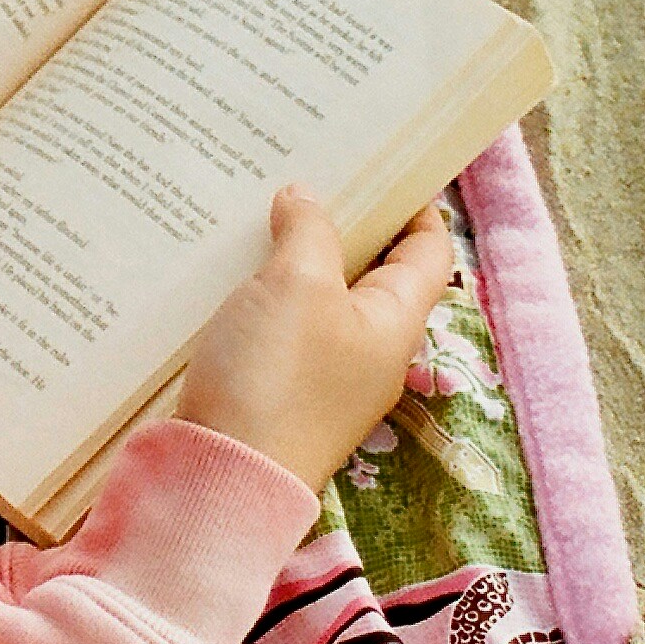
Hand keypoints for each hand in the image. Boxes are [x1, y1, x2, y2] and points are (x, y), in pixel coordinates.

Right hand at [175, 187, 453, 491]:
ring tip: (258, 206)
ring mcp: (320, 374)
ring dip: (293, 253)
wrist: (216, 481)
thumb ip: (309, 232)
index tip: (381, 163)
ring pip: (316, 296)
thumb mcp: (298, 286)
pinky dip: (261, 291)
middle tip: (305, 170)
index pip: (428, 251)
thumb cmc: (274, 379)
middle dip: (341, 220)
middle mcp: (367, 351)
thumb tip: (305, 198)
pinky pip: (277, 325)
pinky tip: (225, 267)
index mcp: (394, 323)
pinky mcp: (273, 389)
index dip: (412, 204)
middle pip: (369, 270)